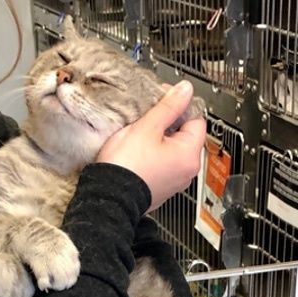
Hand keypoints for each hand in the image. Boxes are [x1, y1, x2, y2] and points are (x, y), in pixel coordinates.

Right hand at [96, 80, 205, 211]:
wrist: (108, 198)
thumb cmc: (126, 166)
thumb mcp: (147, 127)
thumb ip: (168, 107)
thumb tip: (185, 91)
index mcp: (189, 154)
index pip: (196, 119)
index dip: (179, 107)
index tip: (162, 102)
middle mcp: (187, 171)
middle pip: (184, 137)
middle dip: (167, 126)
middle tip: (146, 122)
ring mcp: (174, 182)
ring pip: (171, 152)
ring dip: (158, 143)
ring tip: (138, 140)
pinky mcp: (160, 190)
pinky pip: (161, 167)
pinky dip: (152, 159)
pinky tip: (136, 156)